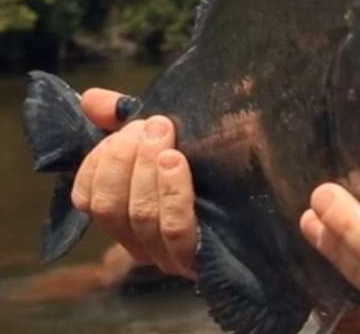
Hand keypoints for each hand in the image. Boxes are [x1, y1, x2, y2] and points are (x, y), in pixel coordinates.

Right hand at [70, 88, 197, 278]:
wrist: (272, 192)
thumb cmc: (211, 165)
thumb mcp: (164, 140)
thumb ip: (124, 123)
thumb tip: (90, 99)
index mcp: (125, 216)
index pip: (87, 198)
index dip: (97, 162)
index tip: (122, 130)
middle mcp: (139, 243)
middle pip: (109, 206)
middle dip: (123, 158)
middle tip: (151, 125)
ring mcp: (168, 256)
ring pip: (140, 214)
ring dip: (147, 167)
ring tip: (163, 133)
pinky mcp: (198, 259)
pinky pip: (174, 228)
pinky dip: (171, 190)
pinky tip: (176, 160)